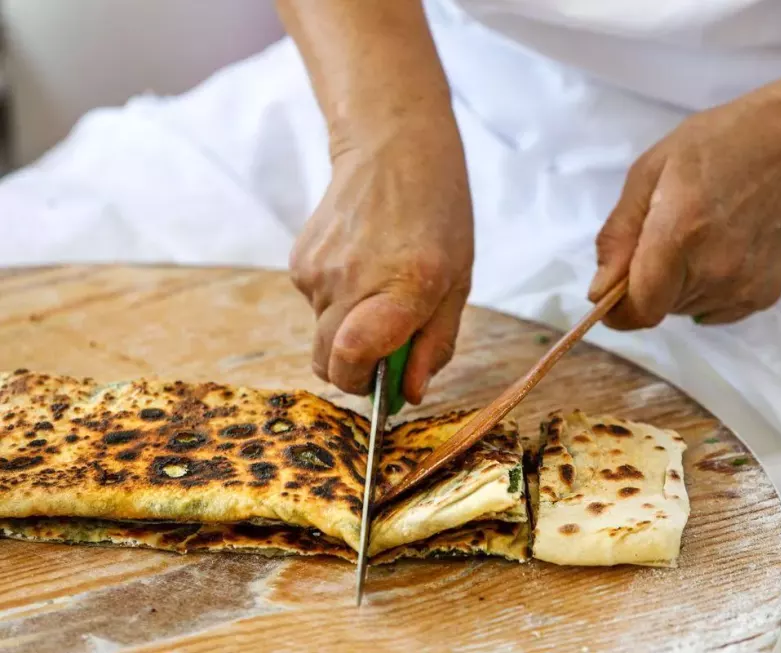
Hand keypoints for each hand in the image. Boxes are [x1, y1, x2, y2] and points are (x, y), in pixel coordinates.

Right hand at [290, 123, 473, 402]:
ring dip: (347, 328)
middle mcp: (350, 283)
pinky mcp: (298, 261)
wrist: (392, 149)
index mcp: (402, 290)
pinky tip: (360, 264)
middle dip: (353, 368)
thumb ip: (435, 342)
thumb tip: (410, 393)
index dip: (362, 383)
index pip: (351, 361)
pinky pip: (313, 303)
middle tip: (386, 342)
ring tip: (379, 284)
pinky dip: (335, 300)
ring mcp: (317, 271)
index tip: (381, 381)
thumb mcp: (458, 283)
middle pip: (327, 362)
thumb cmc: (438, 214)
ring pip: (321, 333)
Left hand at [588, 92, 780, 327]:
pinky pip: (714, 310)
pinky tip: (722, 251)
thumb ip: (618, 236)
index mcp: (679, 235)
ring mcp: (743, 287)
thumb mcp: (646, 175)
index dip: (618, 310)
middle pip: (659, 307)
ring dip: (678, 286)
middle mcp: (714, 270)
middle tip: (664, 238)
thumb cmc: (710, 149)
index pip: (640, 308)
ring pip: (685, 308)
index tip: (611, 293)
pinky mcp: (764, 296)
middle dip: (647, 284)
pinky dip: (707, 291)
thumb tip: (599, 291)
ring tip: (698, 238)